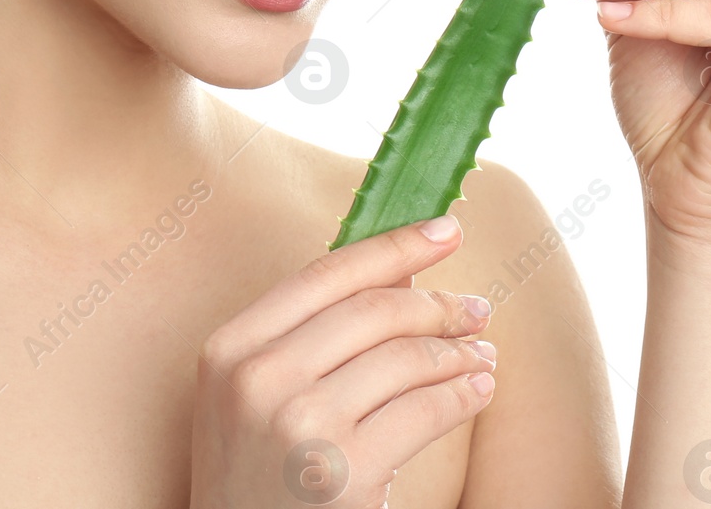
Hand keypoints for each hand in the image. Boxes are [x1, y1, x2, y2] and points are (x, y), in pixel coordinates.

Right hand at [188, 215, 497, 508]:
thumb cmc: (258, 480)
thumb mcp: (254, 399)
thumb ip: (308, 335)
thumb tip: (400, 269)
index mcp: (229, 350)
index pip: (325, 275)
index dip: (392, 246)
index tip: (444, 231)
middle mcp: (258, 380)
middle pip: (374, 311)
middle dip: (437, 305)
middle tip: (476, 309)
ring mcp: (299, 426)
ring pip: (406, 358)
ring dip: (458, 354)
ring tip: (481, 356)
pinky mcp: (343, 474)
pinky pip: (425, 411)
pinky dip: (463, 396)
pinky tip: (477, 393)